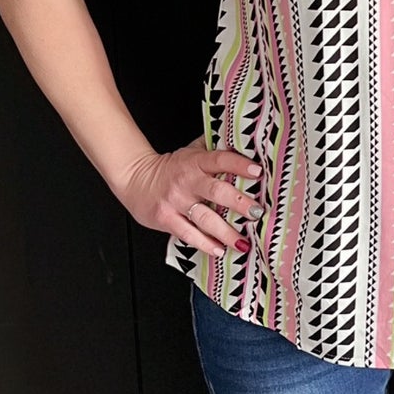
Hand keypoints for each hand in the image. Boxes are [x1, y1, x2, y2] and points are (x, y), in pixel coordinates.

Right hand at [114, 134, 262, 254]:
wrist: (134, 178)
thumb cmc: (170, 168)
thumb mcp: (191, 152)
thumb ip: (214, 149)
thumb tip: (244, 143)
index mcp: (196, 162)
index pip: (220, 160)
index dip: (240, 165)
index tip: (258, 171)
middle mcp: (187, 181)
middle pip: (216, 191)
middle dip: (239, 203)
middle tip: (257, 212)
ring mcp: (176, 201)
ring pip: (205, 218)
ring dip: (226, 231)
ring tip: (243, 241)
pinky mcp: (166, 219)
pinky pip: (188, 234)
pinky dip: (205, 244)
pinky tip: (219, 250)